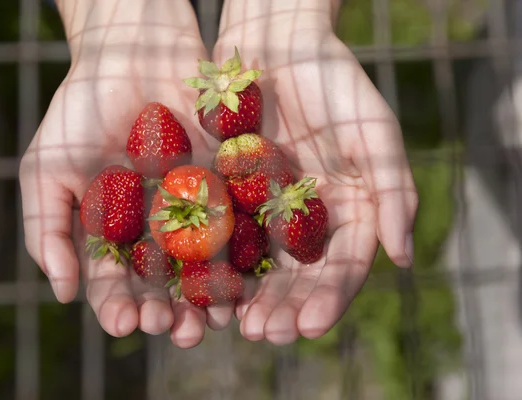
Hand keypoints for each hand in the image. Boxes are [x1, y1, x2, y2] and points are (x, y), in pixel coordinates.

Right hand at [19, 0, 232, 347]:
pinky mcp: (228, 186)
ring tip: (216, 319)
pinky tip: (248, 275)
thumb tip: (64, 296)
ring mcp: (195, 209)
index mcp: (115, 234)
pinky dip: (243, 252)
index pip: (116, 283)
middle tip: (178, 332)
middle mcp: (157, 230)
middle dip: (171, 311)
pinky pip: (238, 224)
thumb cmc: (81, 110)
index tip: (125, 324)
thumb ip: (48, 231)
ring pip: (206, 265)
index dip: (119, 306)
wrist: (132, 53)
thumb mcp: (48, 170)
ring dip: (211, 295)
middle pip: (166, 284)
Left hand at [213, 2, 417, 343]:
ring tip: (237, 325)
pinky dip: (214, 262)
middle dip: (284, 308)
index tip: (310, 326)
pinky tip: (202, 287)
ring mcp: (266, 209)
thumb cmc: (333, 82)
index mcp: (347, 210)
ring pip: (257, 264)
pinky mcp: (228, 193)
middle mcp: (307, 219)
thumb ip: (393, 191)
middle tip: (266, 336)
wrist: (275, 43)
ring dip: (248, 297)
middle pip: (298, 276)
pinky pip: (219, 234)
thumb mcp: (373, 132)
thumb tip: (403, 258)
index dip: (328, 299)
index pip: (342, 267)